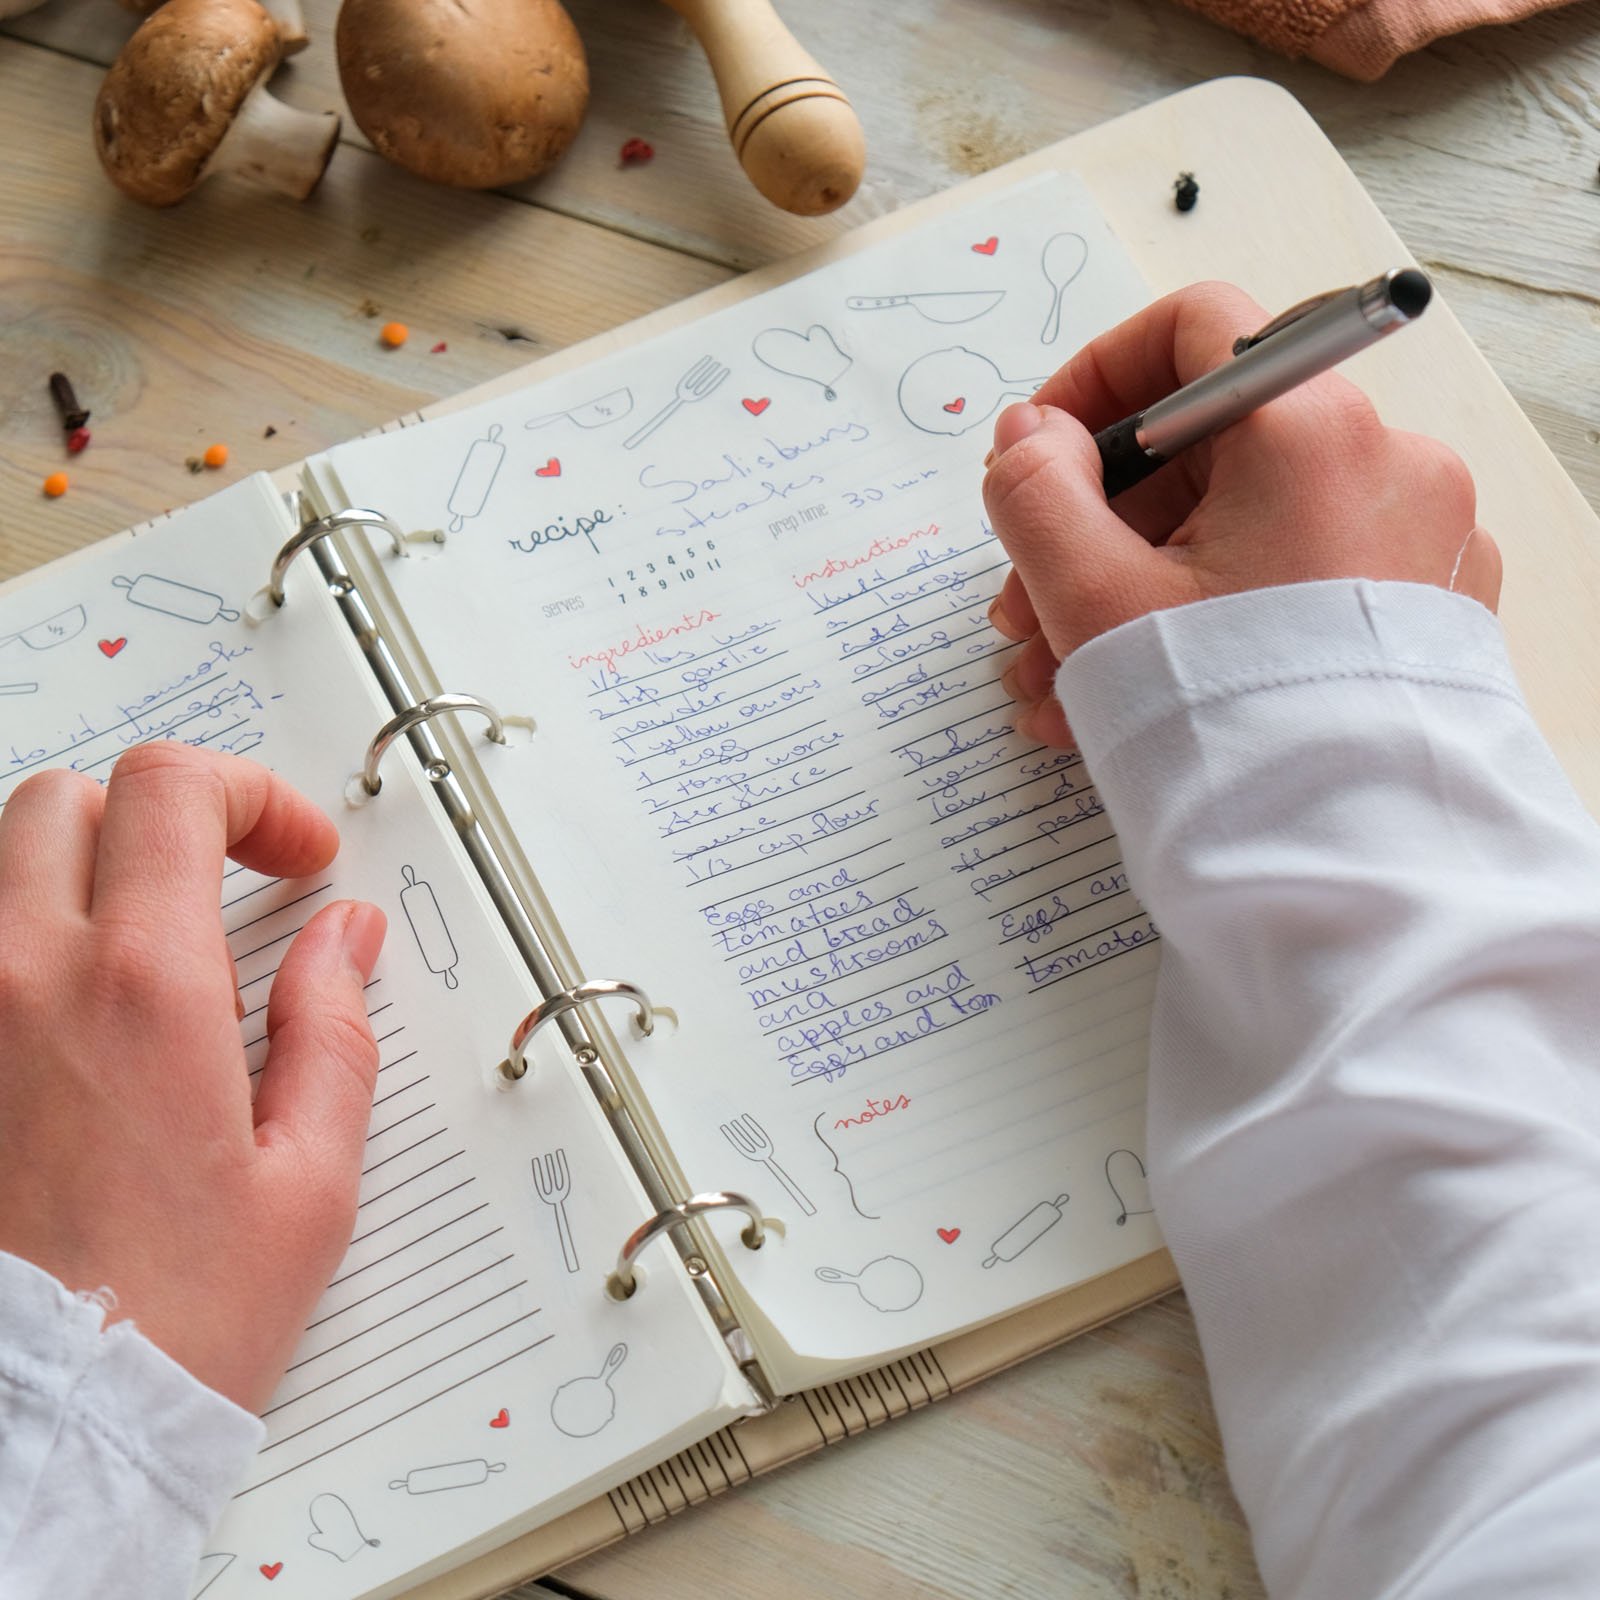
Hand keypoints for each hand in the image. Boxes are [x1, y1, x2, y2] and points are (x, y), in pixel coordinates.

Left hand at [0, 744, 385, 1412]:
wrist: (41, 1426)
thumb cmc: (171, 1323)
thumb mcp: (308, 1179)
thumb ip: (332, 1030)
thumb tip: (342, 940)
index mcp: (145, 990)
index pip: (174, 790)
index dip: (252, 795)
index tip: (294, 857)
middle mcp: (27, 980)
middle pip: (70, 802)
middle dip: (161, 820)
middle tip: (223, 884)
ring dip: (84, 875)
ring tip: (149, 947)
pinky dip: (26, 947)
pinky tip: (76, 1013)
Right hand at [980, 281, 1502, 743]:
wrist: (1344, 870)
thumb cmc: (1223, 724)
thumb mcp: (1090, 597)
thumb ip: (1036, 489)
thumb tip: (1029, 432)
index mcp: (1310, 431)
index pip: (1193, 330)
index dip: (1095, 378)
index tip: (1043, 452)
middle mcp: (1385, 463)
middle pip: (1206, 451)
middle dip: (1096, 528)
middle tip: (1026, 608)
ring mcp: (1416, 540)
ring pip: (1241, 528)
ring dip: (1134, 590)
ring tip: (1060, 683)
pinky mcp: (1423, 610)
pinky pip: (1294, 580)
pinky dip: (1212, 617)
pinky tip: (1139, 693)